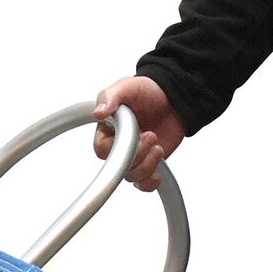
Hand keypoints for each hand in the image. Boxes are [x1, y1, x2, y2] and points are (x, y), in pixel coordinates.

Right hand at [93, 76, 184, 191]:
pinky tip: (158, 170)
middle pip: (118, 166)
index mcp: (107, 131)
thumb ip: (110, 96)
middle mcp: (117, 147)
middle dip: (137, 155)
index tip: (136, 133)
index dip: (119, 146)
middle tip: (151, 136)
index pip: (102, 149)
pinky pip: (143, 184)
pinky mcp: (148, 165)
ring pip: (131, 176)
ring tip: (158, 147)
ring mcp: (133, 158)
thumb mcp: (128, 87)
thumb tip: (98, 111)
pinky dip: (151, 181)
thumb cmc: (149, 91)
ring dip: (147, 165)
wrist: (174, 97)